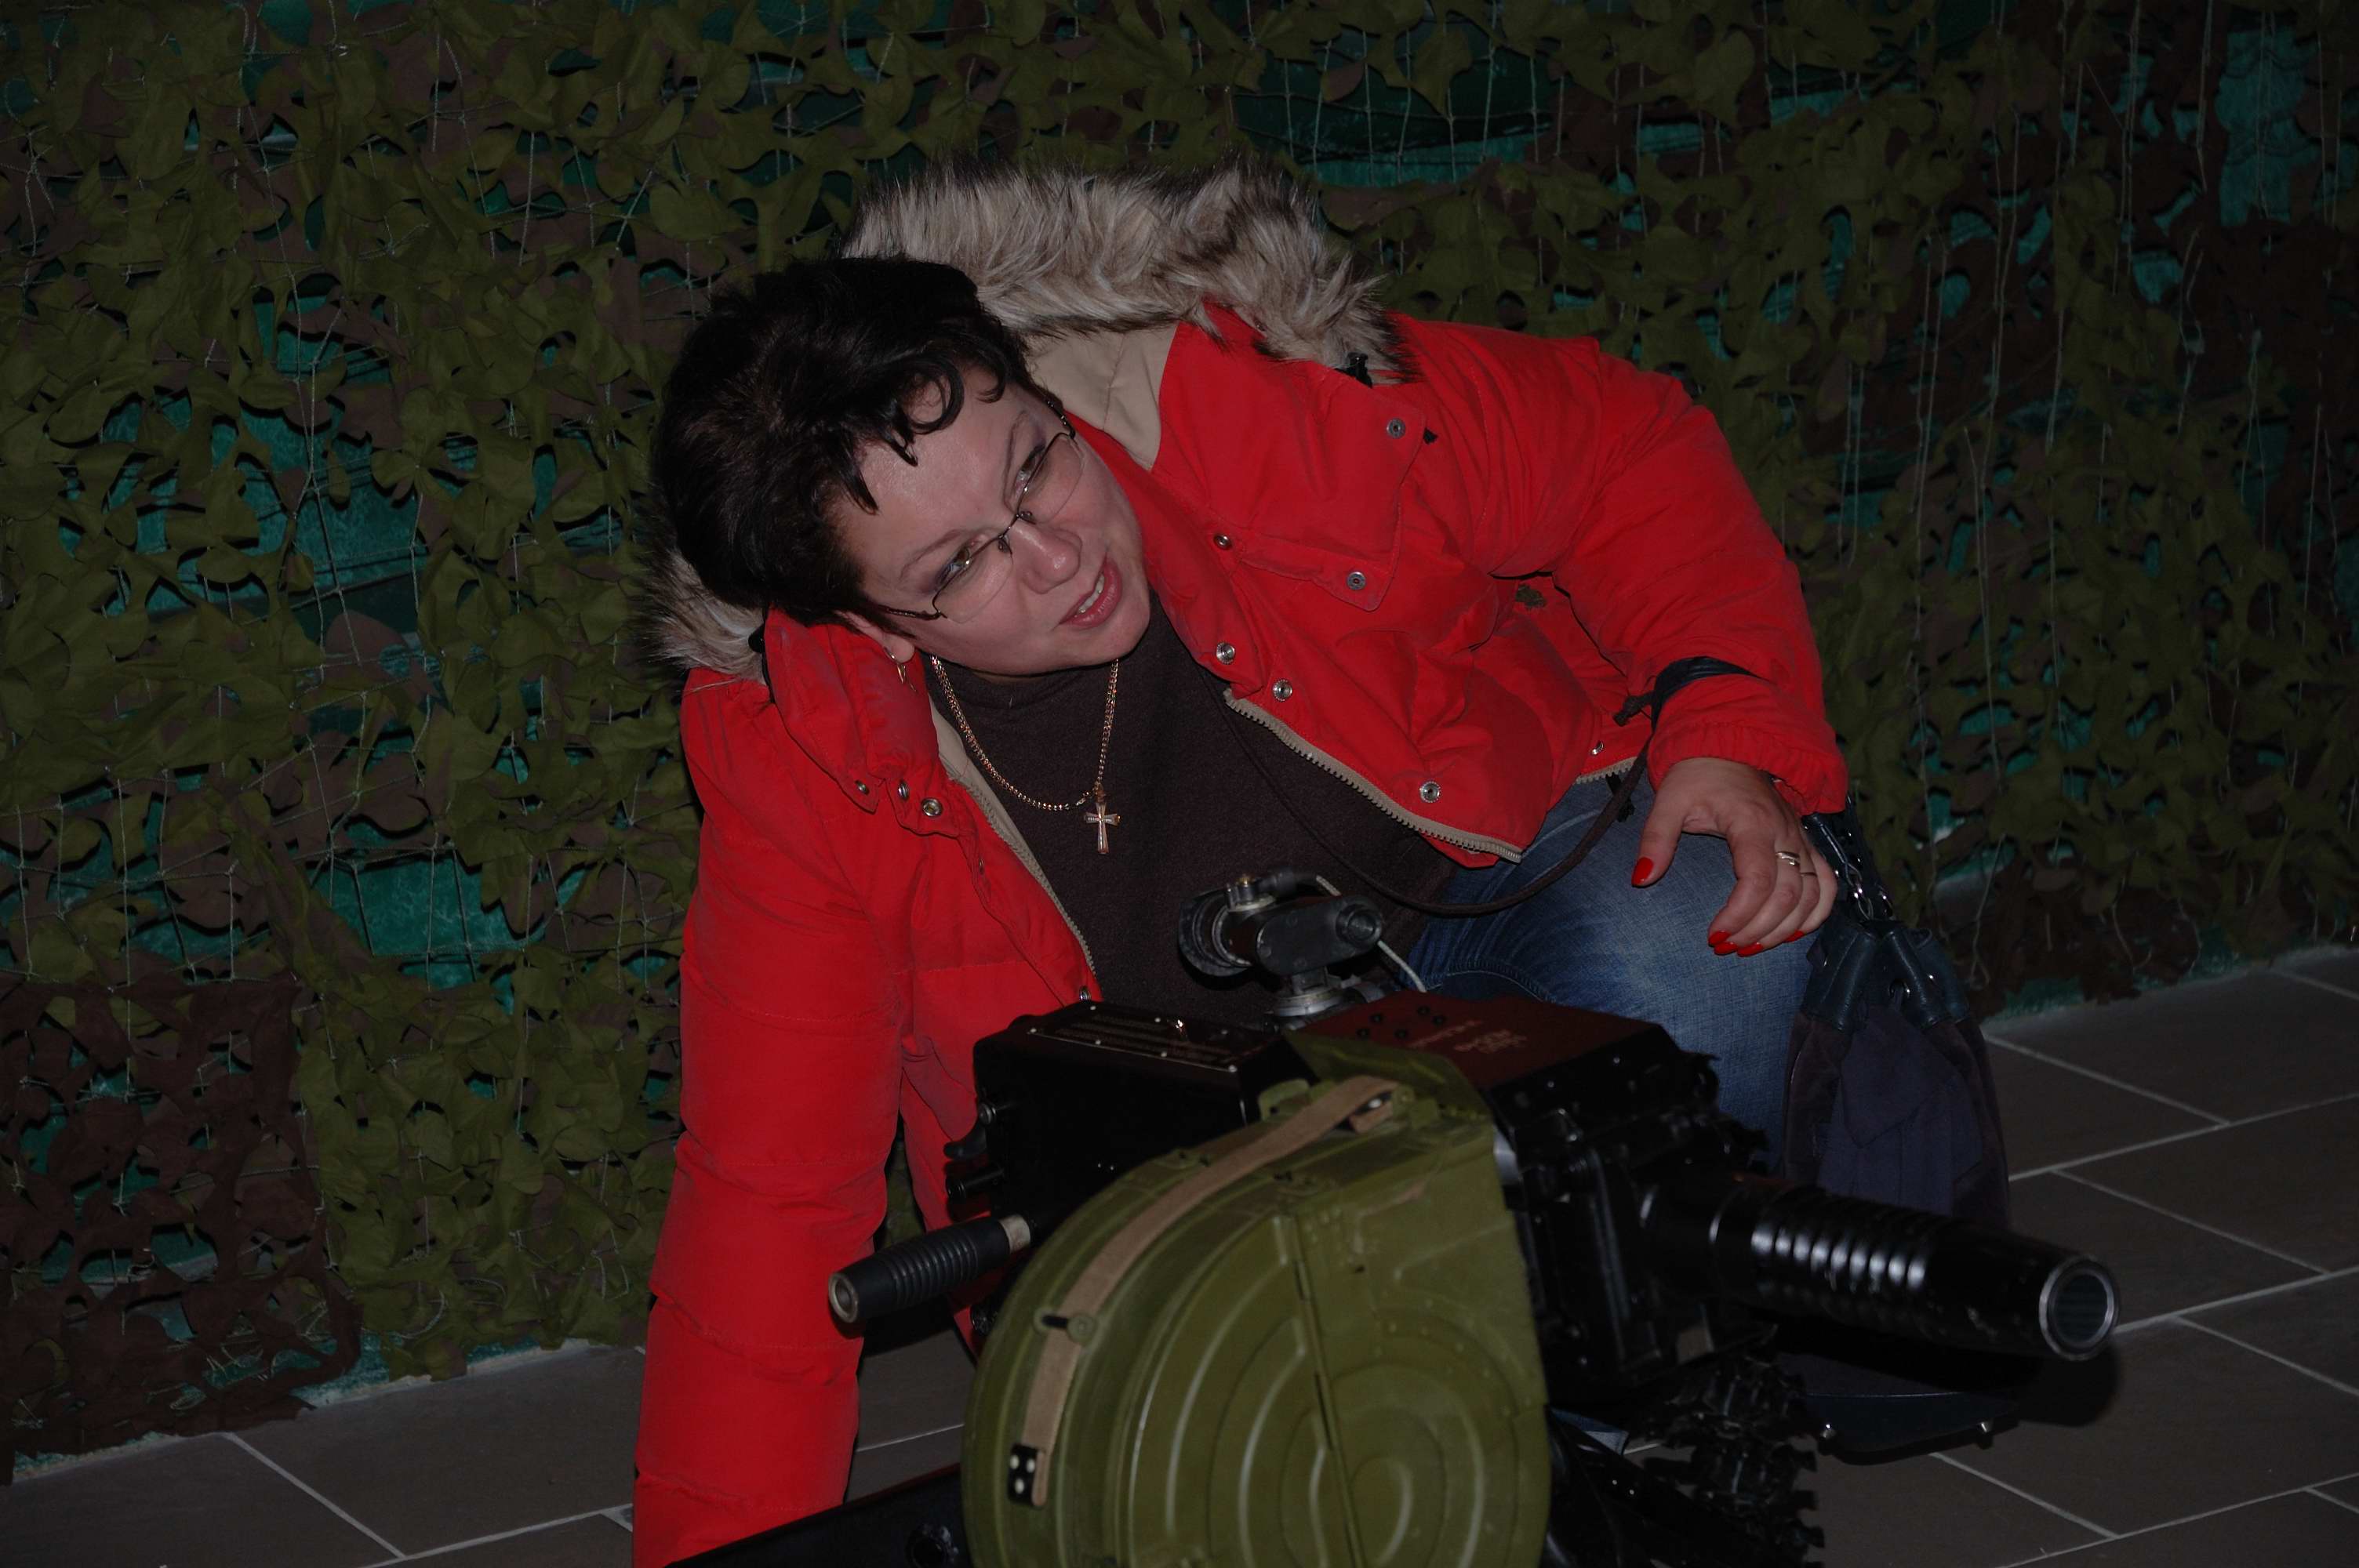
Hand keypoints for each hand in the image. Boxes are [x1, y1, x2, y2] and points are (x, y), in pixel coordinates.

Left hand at [1630, 756, 1836, 953]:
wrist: (1729, 748)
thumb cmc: (1698, 776)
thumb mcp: (1668, 801)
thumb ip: (1656, 839)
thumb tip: (1642, 879)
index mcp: (1752, 823)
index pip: (1758, 880)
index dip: (1740, 914)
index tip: (1713, 935)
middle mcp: (1784, 833)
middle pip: (1788, 895)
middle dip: (1758, 930)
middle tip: (1725, 947)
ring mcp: (1800, 839)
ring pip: (1813, 895)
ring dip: (1786, 929)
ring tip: (1751, 946)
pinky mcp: (1806, 844)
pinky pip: (1827, 883)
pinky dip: (1817, 912)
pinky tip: (1793, 932)